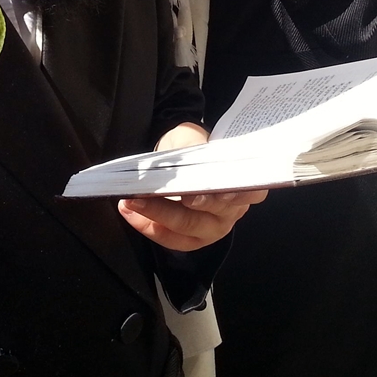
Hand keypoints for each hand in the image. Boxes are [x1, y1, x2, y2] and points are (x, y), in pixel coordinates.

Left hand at [117, 124, 267, 251]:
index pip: (245, 193)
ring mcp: (213, 228)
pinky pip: (173, 239)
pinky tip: (130, 212)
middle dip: (175, 204)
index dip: (228, 194)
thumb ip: (193, 147)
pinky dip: (149, 227)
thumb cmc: (194, 148)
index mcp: (243, 186)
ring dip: (157, 214)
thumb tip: (183, 154)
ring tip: (133, 201)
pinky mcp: (194, 239)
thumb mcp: (193, 138)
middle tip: (150, 192)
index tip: (200, 190)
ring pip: (186, 227)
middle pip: (207, 212)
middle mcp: (231, 212)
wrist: (185, 155)